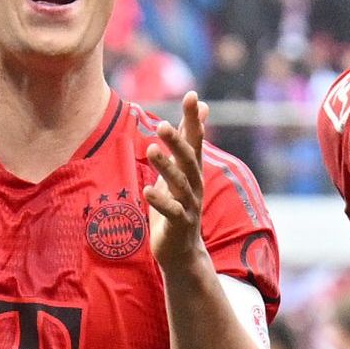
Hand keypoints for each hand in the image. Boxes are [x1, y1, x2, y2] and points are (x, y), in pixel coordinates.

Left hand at [148, 94, 219, 281]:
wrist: (182, 252)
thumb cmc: (178, 206)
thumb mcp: (182, 170)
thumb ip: (188, 140)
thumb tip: (203, 106)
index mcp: (193, 170)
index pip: (195, 140)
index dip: (194, 119)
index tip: (193, 96)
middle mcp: (195, 185)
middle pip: (188, 159)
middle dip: (178, 141)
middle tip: (164, 124)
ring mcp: (189, 205)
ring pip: (180, 183)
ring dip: (166, 166)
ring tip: (152, 149)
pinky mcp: (179, 225)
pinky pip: (171, 211)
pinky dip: (160, 201)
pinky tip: (146, 190)